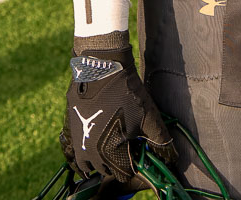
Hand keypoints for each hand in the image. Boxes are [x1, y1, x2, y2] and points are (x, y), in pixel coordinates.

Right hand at [61, 32, 175, 182]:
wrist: (102, 66)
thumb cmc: (127, 92)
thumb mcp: (149, 116)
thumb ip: (161, 140)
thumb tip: (172, 158)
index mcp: (110, 154)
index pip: (124, 174)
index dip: (134, 163)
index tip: (138, 149)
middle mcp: (89, 153)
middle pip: (106, 169)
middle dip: (116, 161)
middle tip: (126, 142)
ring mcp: (77, 142)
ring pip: (87, 164)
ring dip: (99, 159)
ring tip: (111, 143)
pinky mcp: (69, 129)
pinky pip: (74, 151)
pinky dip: (83, 150)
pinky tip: (94, 138)